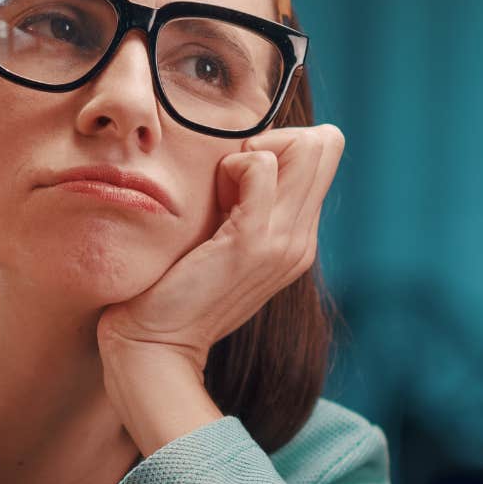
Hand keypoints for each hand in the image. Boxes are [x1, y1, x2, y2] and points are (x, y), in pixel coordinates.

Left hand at [95, 124, 344, 373]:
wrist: (157, 343)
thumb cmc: (175, 287)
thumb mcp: (224, 242)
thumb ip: (244, 205)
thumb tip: (242, 157)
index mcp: (298, 238)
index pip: (324, 154)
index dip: (284, 146)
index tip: (240, 178)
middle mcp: (301, 239)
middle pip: (325, 144)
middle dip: (277, 140)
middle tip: (233, 175)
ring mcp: (284, 241)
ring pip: (306, 147)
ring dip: (255, 152)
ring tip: (224, 190)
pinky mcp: (252, 241)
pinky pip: (260, 167)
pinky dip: (234, 166)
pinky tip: (214, 196)